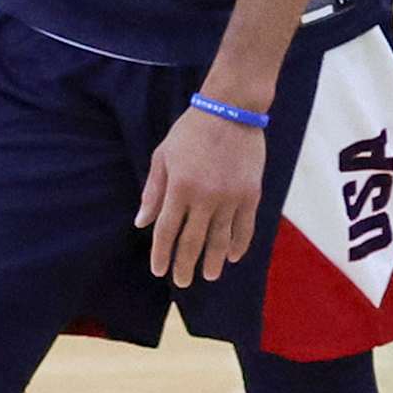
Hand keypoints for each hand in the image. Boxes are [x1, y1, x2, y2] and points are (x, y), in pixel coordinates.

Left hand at [135, 106, 264, 287]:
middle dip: (186, 265)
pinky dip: (240, 244)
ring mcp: (231, 197)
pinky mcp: (251, 194)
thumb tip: (141, 223)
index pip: (167, 231)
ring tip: (210, 275)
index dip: (162, 254)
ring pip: (221, 239)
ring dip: (214, 260)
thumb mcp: (163, 156)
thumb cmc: (191, 132)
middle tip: (183, 282)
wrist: (232, 110)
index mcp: (179, 187)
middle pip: (193, 241)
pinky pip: (245, 227)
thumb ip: (153, 191)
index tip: (159, 271)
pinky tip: (234, 256)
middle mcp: (205, 197)